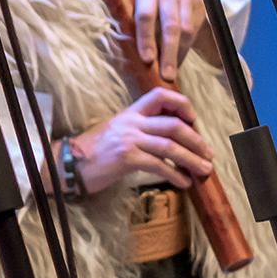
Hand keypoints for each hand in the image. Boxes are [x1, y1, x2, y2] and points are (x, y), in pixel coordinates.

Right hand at [69, 87, 212, 193]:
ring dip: (192, 160)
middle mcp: (131, 122)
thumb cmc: (95, 149)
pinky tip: (183, 182)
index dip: (182, 104)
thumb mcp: (117, 130)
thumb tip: (171, 138)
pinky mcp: (126, 158)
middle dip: (196, 140)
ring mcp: (128, 139)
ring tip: (204, 170)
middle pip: (174, 125)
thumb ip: (140, 128)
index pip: (160, 96)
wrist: (68, 162)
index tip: (193, 119)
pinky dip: (175, 175)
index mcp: (130, 113)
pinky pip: (159, 166)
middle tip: (208, 154)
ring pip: (170, 147)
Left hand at [133, 0, 207, 82]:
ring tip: (172, 71)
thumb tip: (124, 68)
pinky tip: (179, 58)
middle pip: (170, 26)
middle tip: (166, 75)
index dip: (146, 39)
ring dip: (179, 54)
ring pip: (186, 31)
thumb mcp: (132, 13)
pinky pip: (196, 30)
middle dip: (168, 54)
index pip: (145, 16)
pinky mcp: (200, 2)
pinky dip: (187, 48)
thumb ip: (127, 34)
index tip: (147, 60)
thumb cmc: (143, 7)